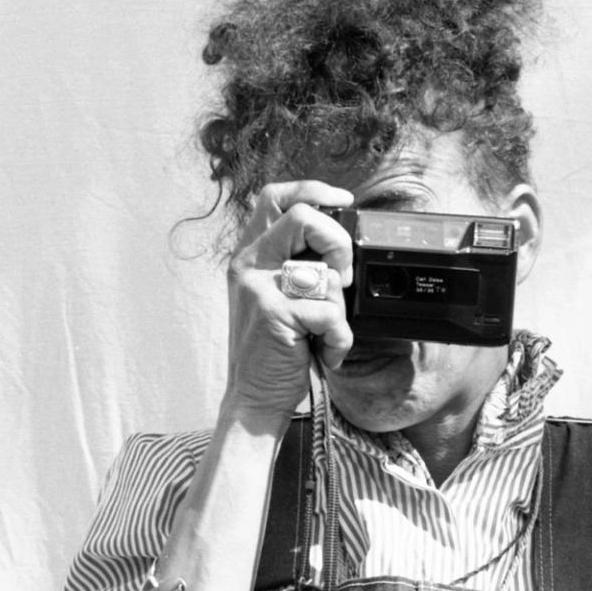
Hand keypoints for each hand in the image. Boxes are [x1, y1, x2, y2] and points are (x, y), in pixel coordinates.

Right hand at [223, 179, 355, 422]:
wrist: (254, 400)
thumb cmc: (274, 353)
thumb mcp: (279, 300)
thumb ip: (297, 268)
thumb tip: (338, 248)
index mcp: (250, 255)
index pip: (275, 197)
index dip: (313, 190)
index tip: (343, 201)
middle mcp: (249, 264)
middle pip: (302, 214)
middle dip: (336, 241)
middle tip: (340, 277)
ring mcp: (259, 288)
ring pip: (321, 268)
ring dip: (337, 307)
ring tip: (324, 331)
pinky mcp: (274, 314)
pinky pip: (329, 313)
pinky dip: (338, 339)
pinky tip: (326, 353)